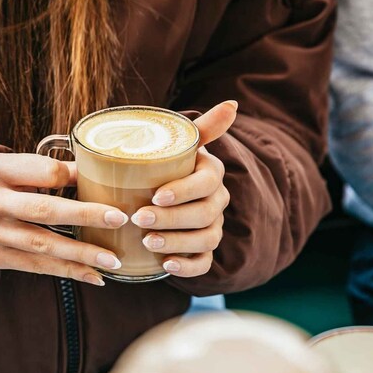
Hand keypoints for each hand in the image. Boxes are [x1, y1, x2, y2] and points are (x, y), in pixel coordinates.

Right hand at [0, 153, 128, 285]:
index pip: (42, 172)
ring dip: (81, 254)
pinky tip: (94, 275)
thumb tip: (95, 173)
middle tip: (119, 219)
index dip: (75, 177)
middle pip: (43, 210)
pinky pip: (35, 267)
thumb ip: (45, 170)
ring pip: (41, 245)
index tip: (107, 185)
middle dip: (85, 216)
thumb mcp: (9, 165)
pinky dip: (66, 272)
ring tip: (112, 259)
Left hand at [132, 100, 237, 277]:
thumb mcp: (181, 144)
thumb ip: (203, 127)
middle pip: (204, 214)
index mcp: (211, 173)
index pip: (206, 183)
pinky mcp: (202, 250)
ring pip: (205, 239)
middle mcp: (217, 201)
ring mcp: (212, 227)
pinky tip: (166, 266)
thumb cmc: (167, 164)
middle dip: (172, 219)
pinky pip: (204, 263)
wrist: (161, 191)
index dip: (184, 191)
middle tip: (139, 219)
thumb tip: (233, 104)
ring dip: (177, 242)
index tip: (155, 195)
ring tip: (147, 242)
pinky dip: (187, 267)